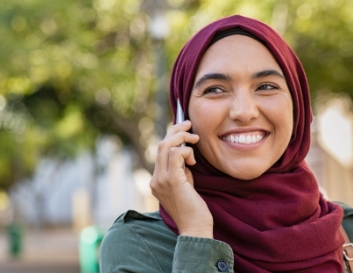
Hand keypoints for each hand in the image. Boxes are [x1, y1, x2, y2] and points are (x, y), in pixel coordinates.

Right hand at [150, 120, 213, 237]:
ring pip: (165, 146)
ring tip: (195, 141)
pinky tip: (193, 161)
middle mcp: (155, 179)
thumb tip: (186, 152)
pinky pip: (175, 154)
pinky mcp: (172, 181)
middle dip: (176, 130)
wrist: (195, 228)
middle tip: (189, 124)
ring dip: (182, 139)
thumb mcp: (185, 184)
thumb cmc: (194, 208)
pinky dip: (186, 151)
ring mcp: (161, 180)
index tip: (184, 129)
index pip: (160, 151)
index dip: (171, 136)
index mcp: (157, 180)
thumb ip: (181, 169)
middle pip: (161, 144)